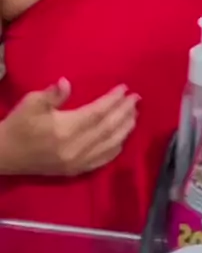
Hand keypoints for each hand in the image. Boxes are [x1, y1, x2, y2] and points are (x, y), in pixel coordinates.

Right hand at [0, 78, 138, 176]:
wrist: (5, 155)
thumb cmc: (18, 125)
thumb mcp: (31, 103)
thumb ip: (52, 93)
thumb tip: (67, 82)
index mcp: (65, 129)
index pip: (97, 113)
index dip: (113, 100)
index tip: (125, 89)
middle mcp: (75, 148)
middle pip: (108, 129)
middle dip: (124, 113)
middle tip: (137, 99)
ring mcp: (76, 162)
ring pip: (109, 145)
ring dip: (124, 129)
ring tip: (135, 114)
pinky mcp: (74, 171)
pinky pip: (101, 161)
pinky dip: (115, 149)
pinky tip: (122, 139)